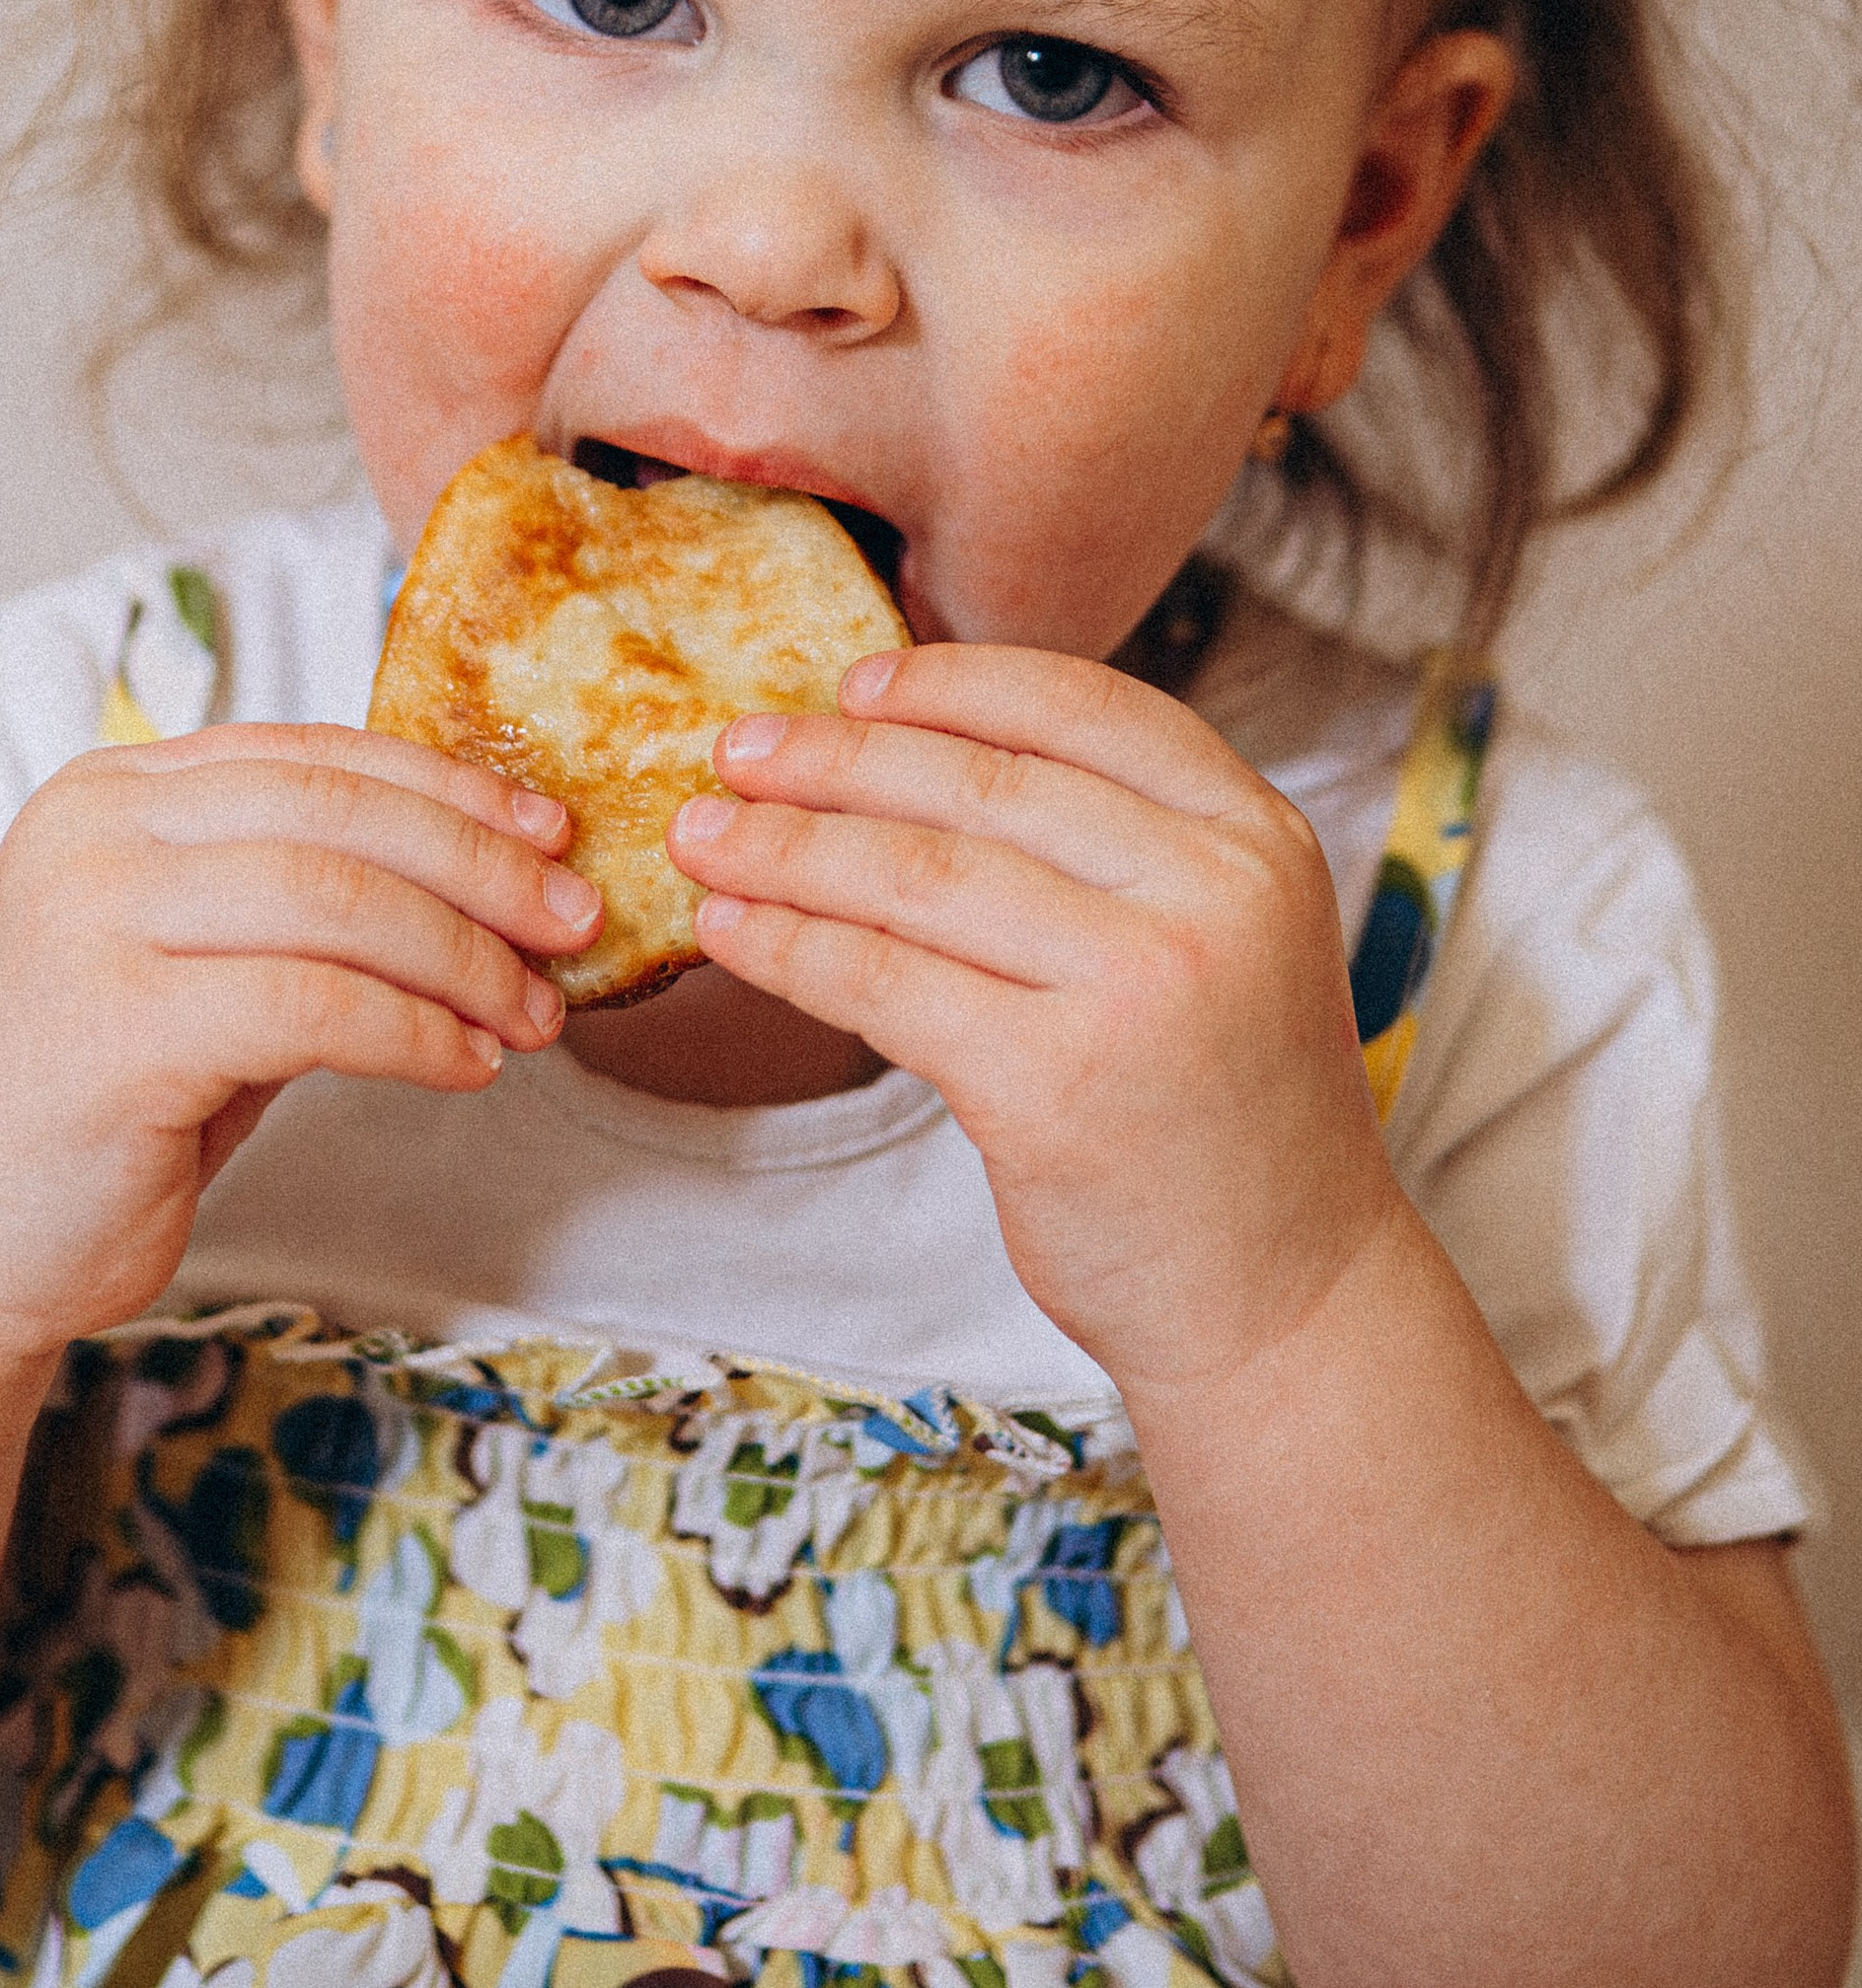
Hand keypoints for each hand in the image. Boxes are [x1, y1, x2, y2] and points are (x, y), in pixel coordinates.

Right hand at [0, 724, 599, 1349]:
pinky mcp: (117, 1030)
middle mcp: (92, 834)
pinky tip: (467, 1066)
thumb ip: (302, 902)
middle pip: (338, 815)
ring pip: (339, 902)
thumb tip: (493, 879)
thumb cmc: (99, 1106)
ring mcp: (92, 924)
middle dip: (480, 868)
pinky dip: (415, 1033)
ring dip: (465, 959)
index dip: (447, 787)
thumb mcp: (201, 967)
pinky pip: (316, 1007)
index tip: (548, 834)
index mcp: (111, 793)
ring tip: (534, 1014)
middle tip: (574, 922)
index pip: (314, 755)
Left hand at [670, 646, 1399, 1394]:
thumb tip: (921, 760)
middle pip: (980, 784)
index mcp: (1260, 835)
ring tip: (701, 837)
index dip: (951, 686)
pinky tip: (733, 933)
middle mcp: (1213, 893)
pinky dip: (791, 949)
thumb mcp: (1229, 945)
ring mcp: (1139, 986)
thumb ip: (1125, 852)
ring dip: (786, 848)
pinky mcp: (1053, 1084)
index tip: (850, 686)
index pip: (1084, 707)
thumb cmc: (1226, 1121)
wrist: (1286, 1301)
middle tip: (732, 748)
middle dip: (834, 760)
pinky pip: (883, 982)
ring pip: (916, 876)